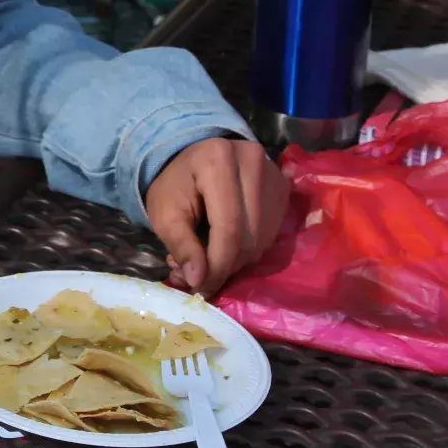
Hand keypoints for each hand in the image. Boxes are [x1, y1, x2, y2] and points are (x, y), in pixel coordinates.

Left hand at [145, 137, 288, 295]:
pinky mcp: (283, 188)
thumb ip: (181, 246)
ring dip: (238, 260)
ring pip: (262, 239)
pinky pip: (271, 232)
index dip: (217, 265)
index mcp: (217, 160)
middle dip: (225, 265)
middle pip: (249, 236)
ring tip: (210, 257)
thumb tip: (198, 280)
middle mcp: (252, 161)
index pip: (228, 228)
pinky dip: (250, 248)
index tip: (200, 287)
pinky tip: (228, 244)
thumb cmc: (175, 185)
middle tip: (201, 276)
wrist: (192, 159)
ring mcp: (273, 174)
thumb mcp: (165, 214)